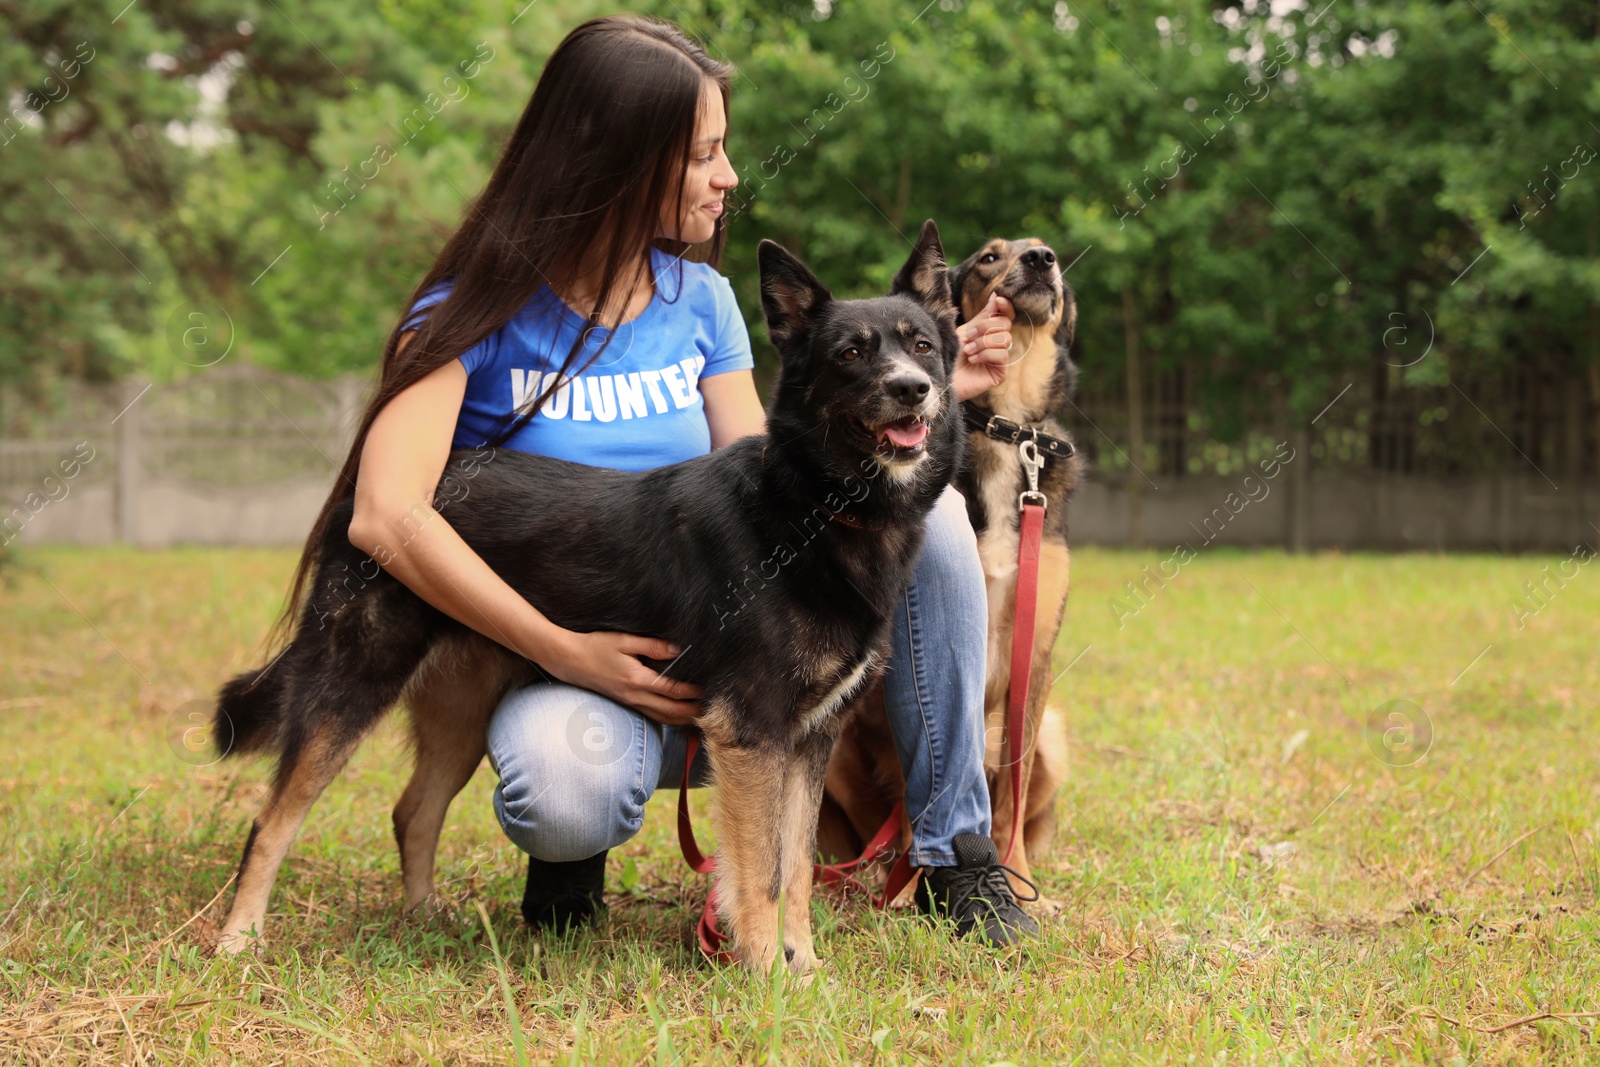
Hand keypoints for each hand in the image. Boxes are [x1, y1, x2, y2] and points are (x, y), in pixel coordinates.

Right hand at [544, 630, 704, 726]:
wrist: (568, 659)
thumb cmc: (594, 646)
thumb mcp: (623, 640)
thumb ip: (652, 646)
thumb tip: (677, 649)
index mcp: (637, 680)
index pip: (673, 690)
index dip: (693, 692)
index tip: (709, 689)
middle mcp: (634, 696)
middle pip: (671, 710)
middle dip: (693, 711)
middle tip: (713, 709)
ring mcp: (629, 702)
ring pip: (662, 717)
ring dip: (682, 719)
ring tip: (700, 716)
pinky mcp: (625, 702)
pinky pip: (651, 715)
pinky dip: (667, 718)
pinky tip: (676, 715)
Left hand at [951, 293, 1013, 401]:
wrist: (940, 376)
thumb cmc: (949, 354)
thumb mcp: (966, 330)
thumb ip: (983, 316)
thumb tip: (997, 296)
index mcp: (989, 332)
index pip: (1006, 315)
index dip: (1005, 306)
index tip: (998, 300)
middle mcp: (997, 344)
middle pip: (1005, 324)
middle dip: (985, 327)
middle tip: (968, 336)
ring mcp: (999, 358)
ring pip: (1005, 339)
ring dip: (983, 342)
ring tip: (968, 351)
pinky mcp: (1000, 372)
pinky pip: (1003, 355)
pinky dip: (986, 354)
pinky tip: (973, 360)